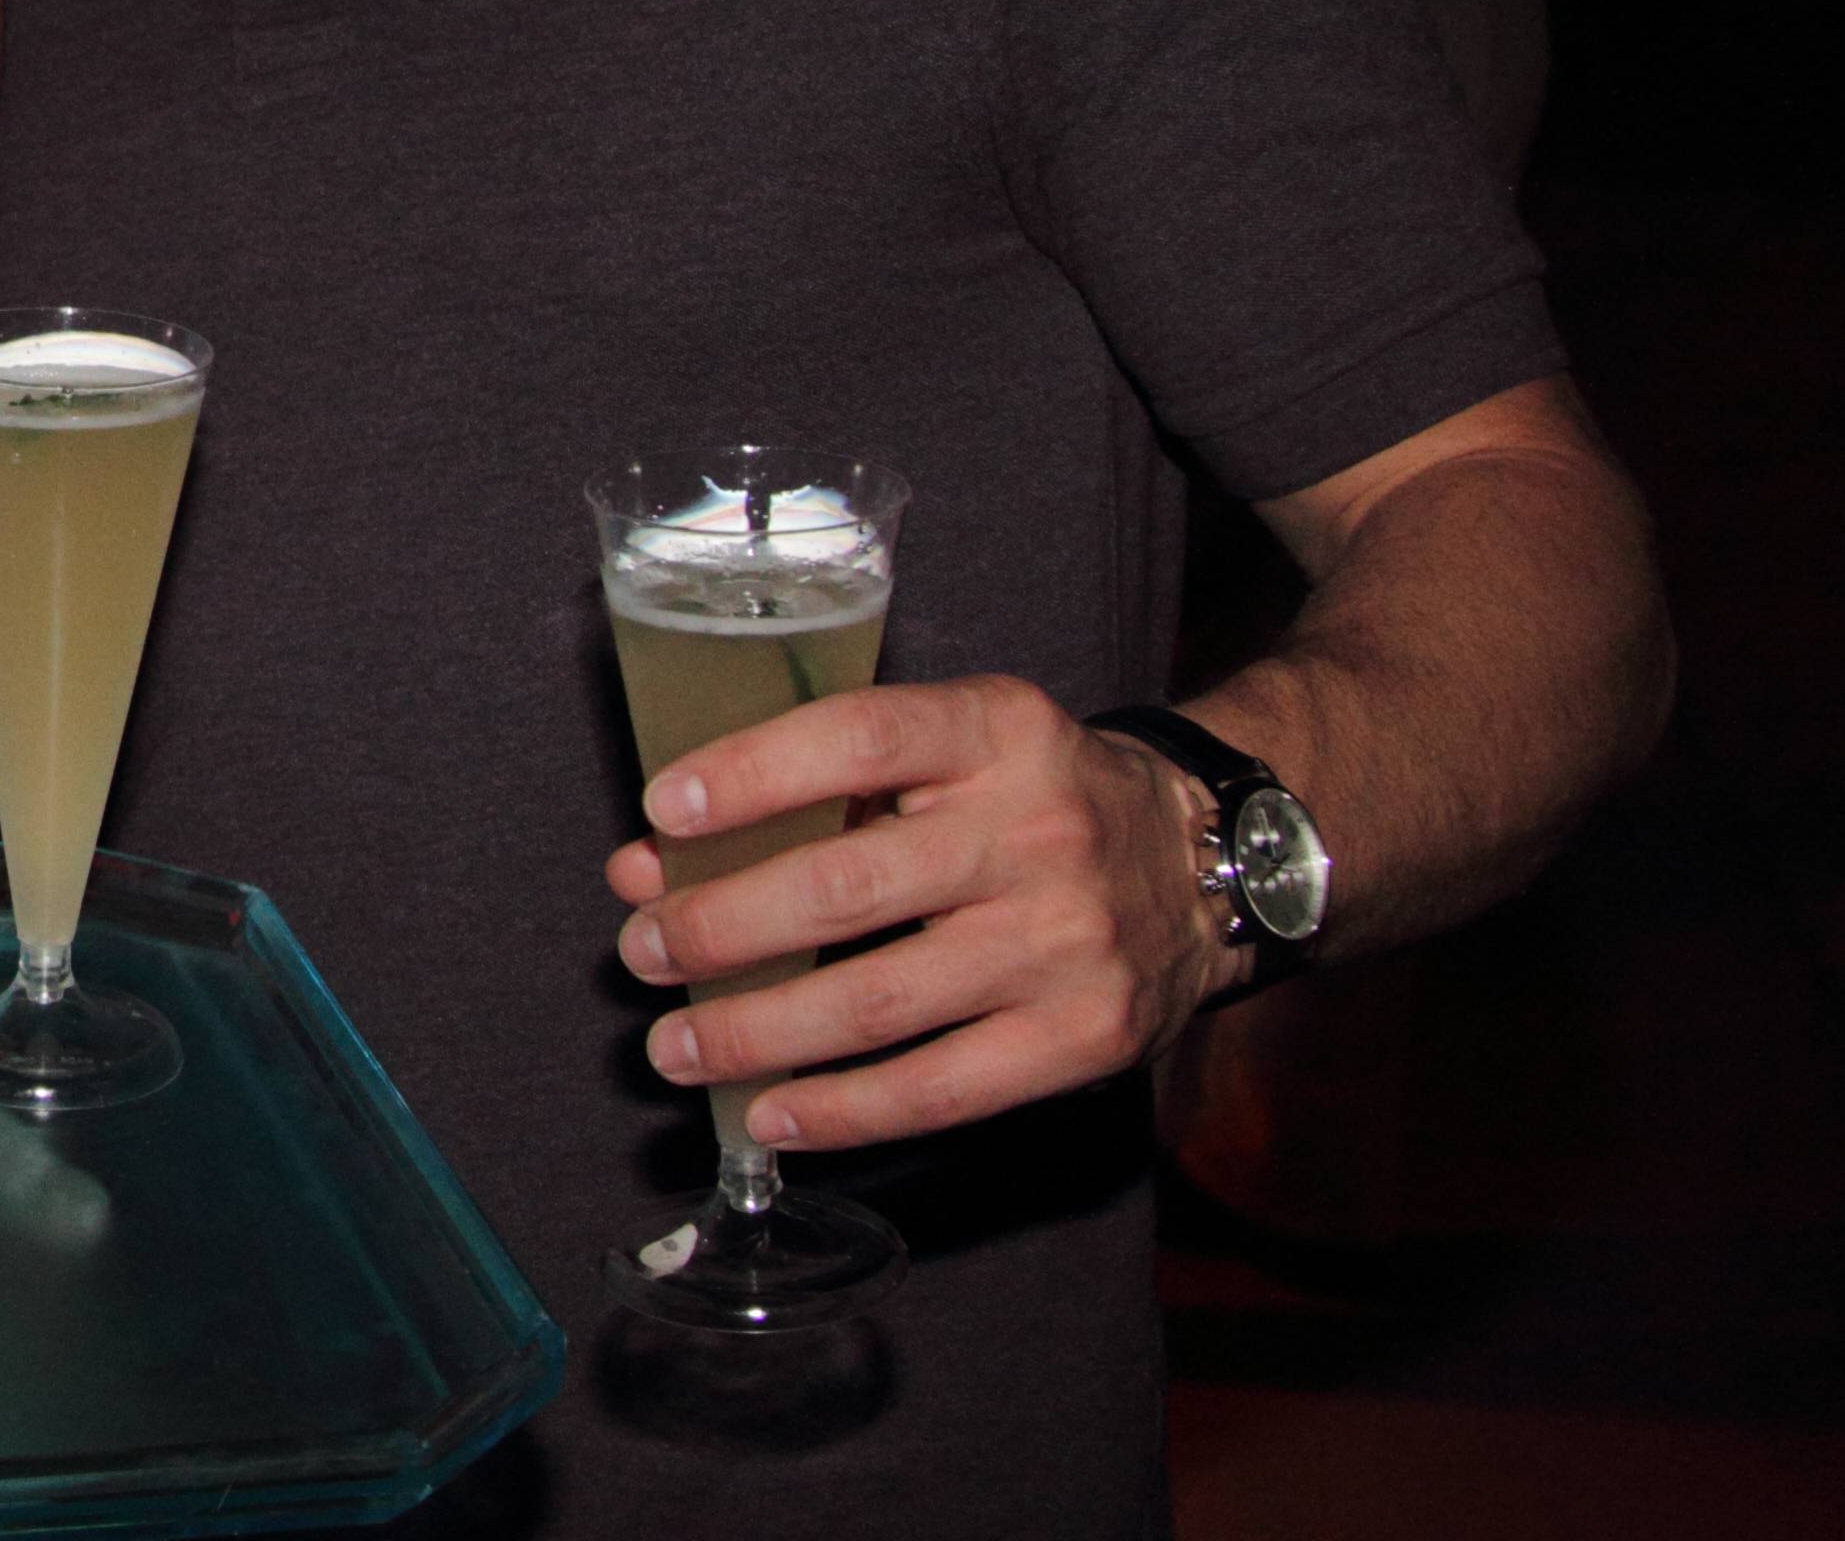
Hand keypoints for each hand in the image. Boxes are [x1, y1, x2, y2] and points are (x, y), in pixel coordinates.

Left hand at [606, 672, 1240, 1153]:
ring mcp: (1064, 943)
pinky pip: (939, 1089)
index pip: (859, 737)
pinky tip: (767, 1113)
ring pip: (878, 1003)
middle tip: (641, 951)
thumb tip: (652, 864)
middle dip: (720, 928)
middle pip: (847, 888)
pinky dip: (840, 1111)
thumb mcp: (952, 750)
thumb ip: (814, 791)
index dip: (752, 773)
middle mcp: (1035, 832)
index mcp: (997, 732)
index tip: (661, 813)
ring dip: (754, 1032)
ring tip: (672, 1044)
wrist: (1202, 867)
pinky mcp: (1084, 1039)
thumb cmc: (1030, 798)